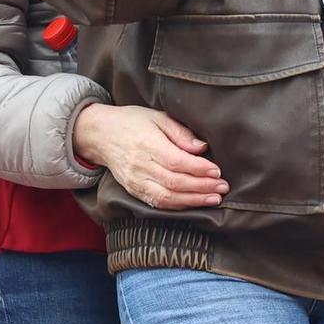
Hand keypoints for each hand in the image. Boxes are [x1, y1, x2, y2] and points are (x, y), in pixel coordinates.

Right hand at [72, 103, 225, 209]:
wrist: (100, 135)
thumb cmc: (133, 122)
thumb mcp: (157, 117)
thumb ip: (181, 132)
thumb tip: (202, 147)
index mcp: (147, 144)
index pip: (176, 162)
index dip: (199, 169)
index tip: (217, 171)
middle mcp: (140, 166)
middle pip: (174, 182)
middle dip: (202, 187)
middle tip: (223, 187)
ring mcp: (135, 181)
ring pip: (167, 197)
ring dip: (193, 200)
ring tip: (214, 199)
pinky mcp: (133, 191)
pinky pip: (157, 203)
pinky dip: (178, 206)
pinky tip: (194, 203)